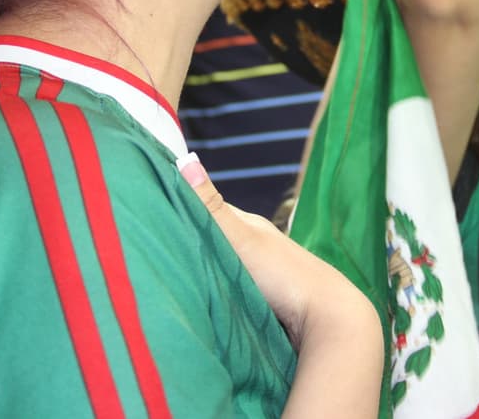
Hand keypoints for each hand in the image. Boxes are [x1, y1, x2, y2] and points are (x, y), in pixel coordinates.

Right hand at [180, 157, 382, 417]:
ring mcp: (262, 275)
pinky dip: (216, 294)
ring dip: (203, 272)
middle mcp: (256, 246)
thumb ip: (210, 206)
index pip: (206, 210)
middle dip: (189, 244)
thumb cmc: (285, 274)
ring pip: (222, 268)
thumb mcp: (241, 237)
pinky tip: (201, 302)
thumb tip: (185, 158)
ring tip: (172, 279)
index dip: (179, 210)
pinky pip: (231, 293)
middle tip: (155, 251)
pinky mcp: (264, 303)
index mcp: (249, 226)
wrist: (328, 320)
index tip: (149, 215)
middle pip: (214, 240)